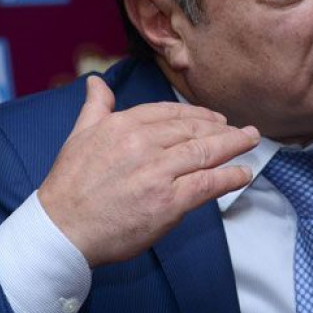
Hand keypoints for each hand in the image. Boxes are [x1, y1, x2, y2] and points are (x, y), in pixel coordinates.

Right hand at [38, 75, 258, 266]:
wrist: (61, 230)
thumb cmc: (69, 186)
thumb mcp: (79, 136)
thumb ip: (96, 108)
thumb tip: (96, 81)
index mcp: (124, 125)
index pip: (172, 113)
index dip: (199, 114)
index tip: (215, 118)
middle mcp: (144, 144)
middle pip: (194, 129)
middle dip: (223, 128)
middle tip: (243, 130)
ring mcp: (158, 172)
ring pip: (206, 151)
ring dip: (234, 145)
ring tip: (251, 142)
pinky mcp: (169, 201)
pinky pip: (208, 183)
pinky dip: (230, 177)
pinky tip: (244, 173)